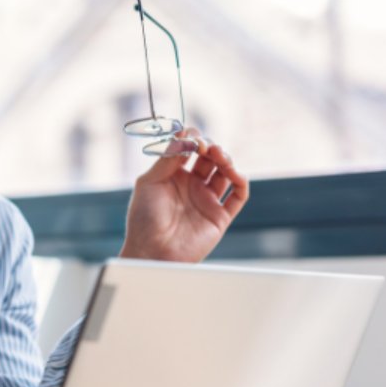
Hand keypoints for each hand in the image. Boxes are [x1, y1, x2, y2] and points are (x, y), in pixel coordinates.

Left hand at [120, 128, 248, 262]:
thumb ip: (167, 159)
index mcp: (173, 176)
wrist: (151, 251)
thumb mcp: (149, 182)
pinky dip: (241, 182)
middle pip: (210, 158)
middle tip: (206, 146)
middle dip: (211, 147)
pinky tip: (235, 174)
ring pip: (225, 173)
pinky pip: (238, 196)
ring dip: (226, 160)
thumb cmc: (144, 219)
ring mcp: (206, 200)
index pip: (190, 150)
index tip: (191, 137)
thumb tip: (183, 135)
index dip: (193, 140)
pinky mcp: (219, 216)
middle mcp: (191, 186)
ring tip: (219, 156)